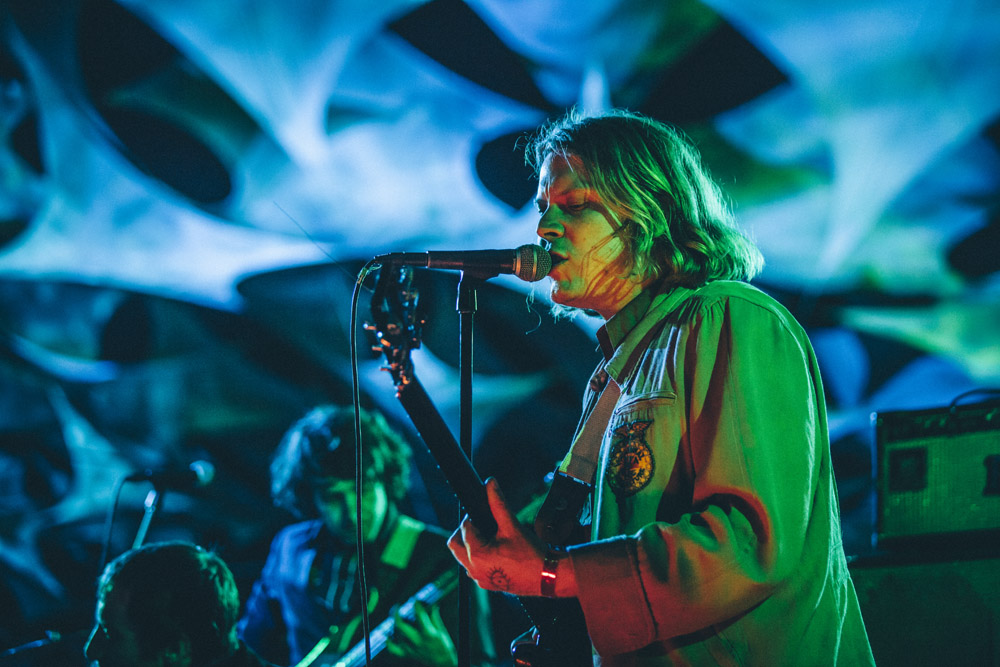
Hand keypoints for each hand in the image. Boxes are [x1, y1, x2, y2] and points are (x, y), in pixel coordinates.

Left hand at [386, 600, 456, 666]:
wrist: (443, 664)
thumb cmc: (444, 648)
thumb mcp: (442, 631)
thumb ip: (434, 618)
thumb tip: (431, 606)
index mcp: (428, 634)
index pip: (419, 615)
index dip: (416, 604)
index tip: (415, 599)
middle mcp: (417, 641)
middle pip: (400, 625)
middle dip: (396, 613)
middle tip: (397, 606)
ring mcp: (411, 648)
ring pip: (396, 635)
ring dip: (394, 625)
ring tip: (396, 618)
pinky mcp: (408, 654)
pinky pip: (393, 650)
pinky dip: (389, 643)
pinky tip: (389, 636)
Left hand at [447, 477, 545, 596]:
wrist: (547, 576)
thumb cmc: (531, 554)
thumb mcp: (512, 526)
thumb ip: (497, 503)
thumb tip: (490, 483)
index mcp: (477, 555)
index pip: (463, 528)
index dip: (472, 516)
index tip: (484, 512)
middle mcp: (474, 569)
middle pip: (455, 544)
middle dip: (466, 531)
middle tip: (483, 525)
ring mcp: (479, 579)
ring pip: (463, 556)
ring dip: (471, 544)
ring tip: (491, 537)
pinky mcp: (486, 584)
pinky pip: (473, 567)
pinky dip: (478, 557)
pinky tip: (495, 550)